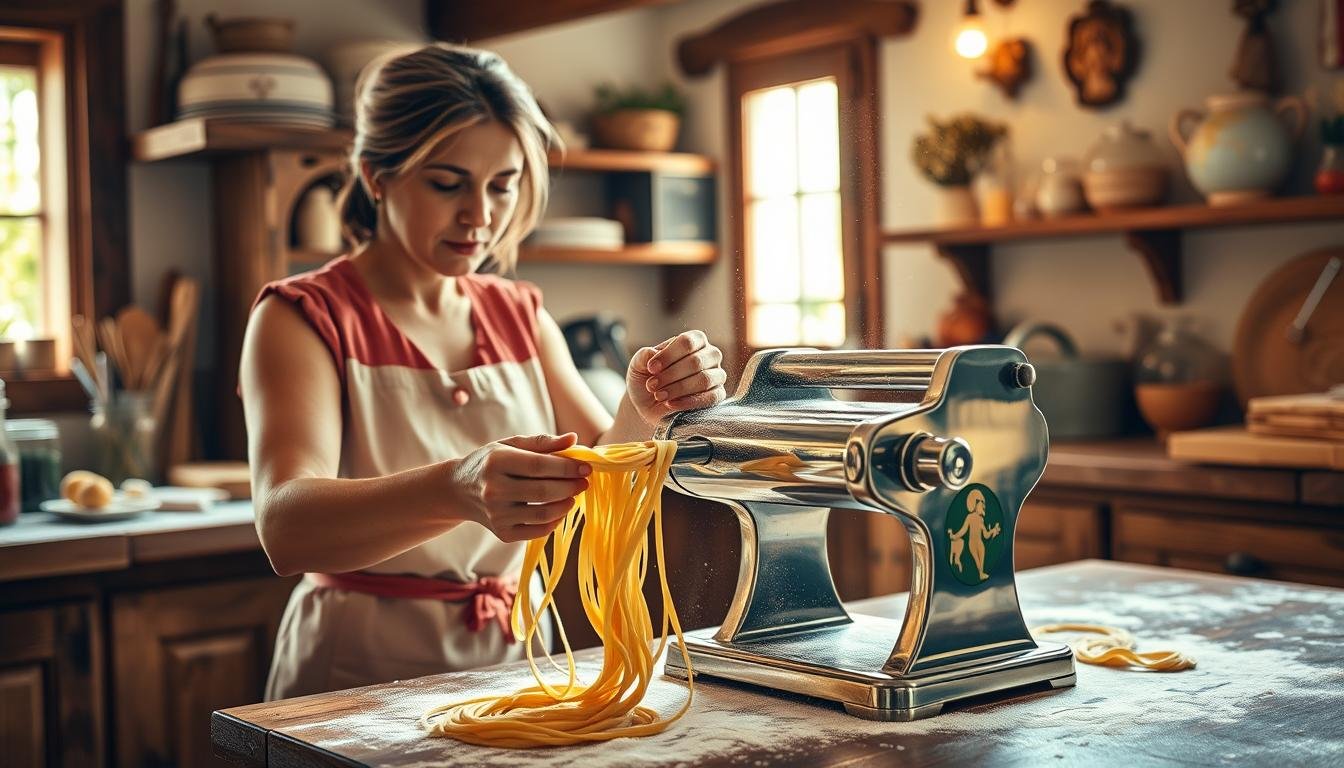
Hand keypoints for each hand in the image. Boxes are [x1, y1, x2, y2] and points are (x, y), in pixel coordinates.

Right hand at [448, 433, 590, 542]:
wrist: (458, 490)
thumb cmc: (490, 462)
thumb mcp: (510, 445)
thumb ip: (542, 442)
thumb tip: (574, 439)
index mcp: (496, 462)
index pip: (539, 466)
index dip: (567, 467)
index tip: (586, 467)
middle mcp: (493, 490)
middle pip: (543, 492)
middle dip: (571, 487)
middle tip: (585, 482)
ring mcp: (496, 515)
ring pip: (543, 514)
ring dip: (566, 505)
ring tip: (573, 495)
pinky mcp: (501, 533)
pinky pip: (537, 531)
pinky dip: (554, 521)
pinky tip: (559, 510)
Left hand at [627, 330, 727, 425]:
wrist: (648, 405)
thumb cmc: (647, 379)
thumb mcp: (638, 365)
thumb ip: (643, 356)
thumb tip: (653, 353)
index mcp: (694, 341)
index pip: (687, 342)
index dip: (668, 355)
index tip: (650, 368)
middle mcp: (709, 355)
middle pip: (696, 361)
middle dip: (670, 375)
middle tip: (651, 385)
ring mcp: (716, 375)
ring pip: (704, 379)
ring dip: (678, 388)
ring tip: (659, 395)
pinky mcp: (717, 396)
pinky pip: (711, 397)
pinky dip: (688, 402)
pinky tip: (670, 404)